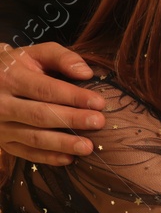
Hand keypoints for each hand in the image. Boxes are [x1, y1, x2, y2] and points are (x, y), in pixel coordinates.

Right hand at [0, 43, 103, 164]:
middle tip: (99, 122)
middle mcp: (1, 104)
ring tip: (88, 146)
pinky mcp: (3, 142)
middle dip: (71, 120)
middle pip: (40, 114)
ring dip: (62, 144)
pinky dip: (48, 158)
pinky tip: (70, 159)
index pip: (45, 89)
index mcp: (10, 78)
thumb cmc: (20, 66)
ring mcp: (0, 126)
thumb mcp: (35, 53)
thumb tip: (86, 73)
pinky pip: (25, 153)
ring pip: (33, 138)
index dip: (73, 97)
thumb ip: (62, 57)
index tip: (99, 103)